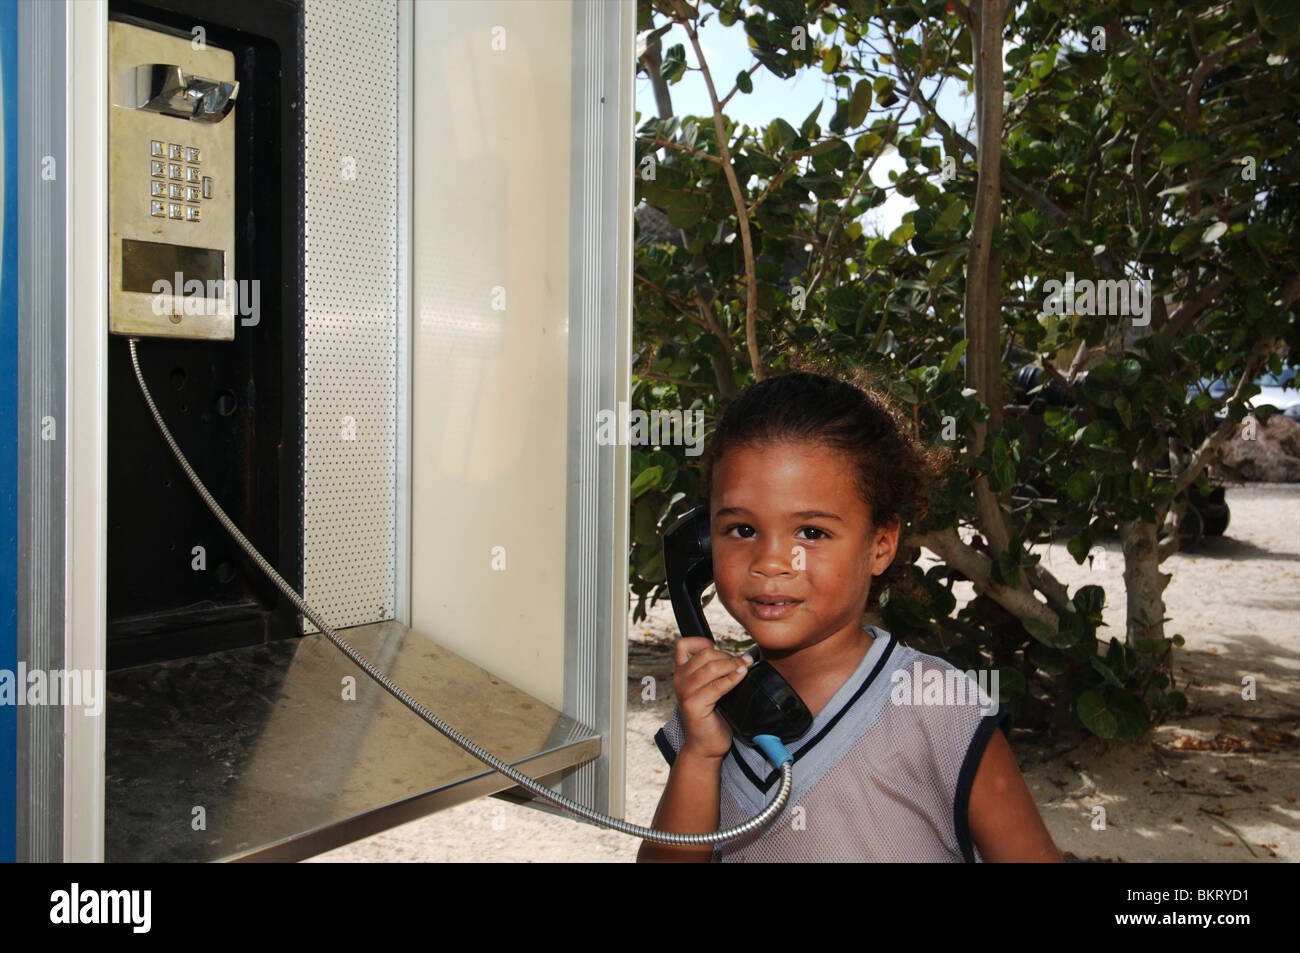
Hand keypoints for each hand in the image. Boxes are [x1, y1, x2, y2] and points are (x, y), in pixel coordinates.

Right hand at [673, 636, 749, 760]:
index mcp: (681, 673)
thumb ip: (714, 671)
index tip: (720, 651)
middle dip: (727, 655)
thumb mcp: (709, 688)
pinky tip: (742, 674)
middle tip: (742, 661)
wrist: (706, 745)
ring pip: (711, 667)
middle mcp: (679, 680)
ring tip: (745, 666)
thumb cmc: (712, 717)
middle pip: (704, 654)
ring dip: (732, 664)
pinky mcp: (694, 705)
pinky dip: (733, 677)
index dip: (703, 642)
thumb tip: (738, 655)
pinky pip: (717, 686)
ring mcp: (685, 692)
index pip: (684, 645)